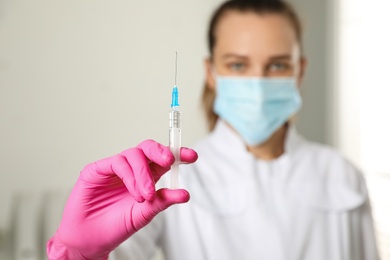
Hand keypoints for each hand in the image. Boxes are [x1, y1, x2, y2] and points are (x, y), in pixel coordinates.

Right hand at [47, 140, 197, 259]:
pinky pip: (117, 162)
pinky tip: (134, 192)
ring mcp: (114, 167)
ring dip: (143, 174)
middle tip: (169, 161)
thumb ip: (163, 201)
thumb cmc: (116, 226)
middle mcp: (132, 169)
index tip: (192, 156)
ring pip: (134, 154)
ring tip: (146, 196)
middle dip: (161, 151)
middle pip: (148, 148)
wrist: (90, 240)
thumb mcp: (145, 214)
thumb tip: (184, 194)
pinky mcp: (97, 169)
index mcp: (146, 177)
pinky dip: (129, 175)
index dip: (178, 154)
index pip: (164, 160)